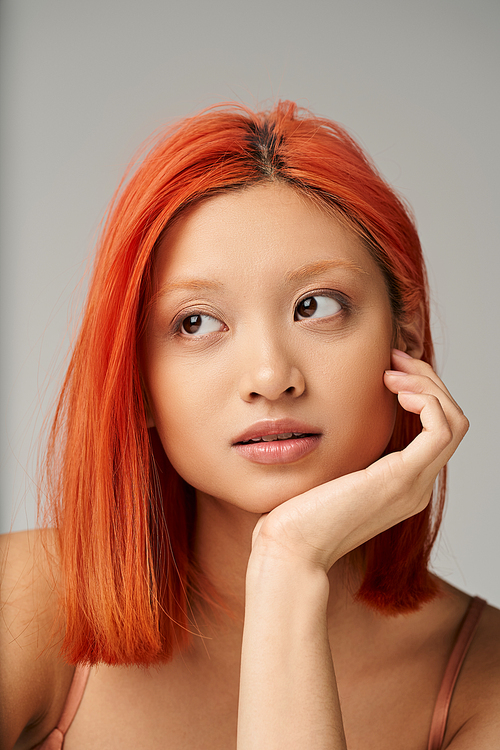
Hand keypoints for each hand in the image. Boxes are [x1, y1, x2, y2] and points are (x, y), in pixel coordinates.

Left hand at [250, 350, 468, 572]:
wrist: (290, 548)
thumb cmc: (298, 514)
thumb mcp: (329, 472)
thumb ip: (347, 451)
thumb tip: (339, 417)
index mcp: (403, 483)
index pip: (436, 431)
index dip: (421, 392)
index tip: (388, 368)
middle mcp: (417, 486)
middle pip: (451, 421)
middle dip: (427, 381)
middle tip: (394, 359)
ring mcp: (414, 485)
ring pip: (454, 421)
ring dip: (428, 386)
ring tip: (392, 372)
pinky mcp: (401, 478)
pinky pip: (441, 429)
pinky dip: (426, 400)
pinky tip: (395, 390)